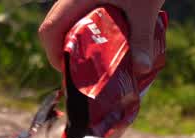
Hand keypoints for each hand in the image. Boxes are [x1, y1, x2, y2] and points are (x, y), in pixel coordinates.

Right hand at [39, 0, 164, 73]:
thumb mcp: (144, 9)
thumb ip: (142, 39)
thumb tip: (142, 70)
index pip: (50, 28)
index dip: (53, 54)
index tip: (68, 72)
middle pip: (54, 26)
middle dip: (63, 51)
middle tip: (81, 70)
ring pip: (66, 19)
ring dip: (74, 39)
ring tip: (92, 59)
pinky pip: (78, 12)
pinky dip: (84, 28)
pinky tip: (103, 39)